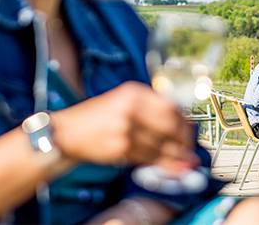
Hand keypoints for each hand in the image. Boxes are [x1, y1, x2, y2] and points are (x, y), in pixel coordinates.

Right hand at [50, 82, 196, 167]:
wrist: (67, 132)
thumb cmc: (97, 118)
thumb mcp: (122, 101)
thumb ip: (149, 108)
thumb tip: (180, 124)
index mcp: (134, 92)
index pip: (171, 106)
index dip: (185, 122)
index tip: (191, 131)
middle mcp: (131, 107)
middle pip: (171, 125)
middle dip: (185, 140)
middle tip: (190, 149)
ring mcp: (126, 127)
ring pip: (163, 144)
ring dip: (178, 156)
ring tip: (186, 162)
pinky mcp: (121, 147)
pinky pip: (150, 157)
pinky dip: (164, 164)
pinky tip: (171, 167)